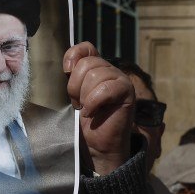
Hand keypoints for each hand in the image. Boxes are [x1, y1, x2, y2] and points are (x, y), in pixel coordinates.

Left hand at [64, 42, 135, 174]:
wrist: (97, 145)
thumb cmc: (84, 123)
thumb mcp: (73, 95)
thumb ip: (73, 76)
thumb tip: (68, 64)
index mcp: (97, 69)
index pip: (86, 48)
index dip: (73, 55)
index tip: (66, 72)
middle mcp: (110, 71)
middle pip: (87, 64)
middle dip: (76, 87)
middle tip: (79, 103)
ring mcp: (121, 80)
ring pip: (95, 75)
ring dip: (85, 97)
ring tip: (88, 109)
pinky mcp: (127, 92)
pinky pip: (105, 89)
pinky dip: (93, 102)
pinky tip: (92, 113)